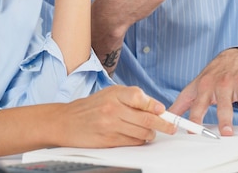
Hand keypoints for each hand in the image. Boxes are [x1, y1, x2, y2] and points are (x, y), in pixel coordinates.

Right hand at [60, 85, 175, 147]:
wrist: (66, 121)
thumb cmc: (90, 107)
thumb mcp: (109, 94)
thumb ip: (131, 98)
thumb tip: (155, 107)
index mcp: (114, 94)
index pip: (140, 98)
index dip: (155, 106)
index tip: (163, 111)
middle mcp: (112, 109)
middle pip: (146, 119)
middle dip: (163, 125)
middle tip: (171, 127)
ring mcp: (110, 126)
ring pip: (142, 134)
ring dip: (150, 135)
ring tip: (149, 132)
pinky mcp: (108, 140)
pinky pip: (132, 143)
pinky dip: (139, 141)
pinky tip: (136, 137)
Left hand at [169, 48, 237, 135]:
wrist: (234, 56)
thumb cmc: (213, 76)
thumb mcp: (195, 86)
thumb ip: (182, 103)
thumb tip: (166, 117)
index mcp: (206, 86)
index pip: (198, 104)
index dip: (195, 117)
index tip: (193, 132)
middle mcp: (223, 83)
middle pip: (224, 103)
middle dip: (225, 118)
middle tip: (227, 133)